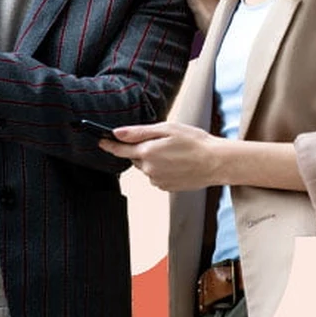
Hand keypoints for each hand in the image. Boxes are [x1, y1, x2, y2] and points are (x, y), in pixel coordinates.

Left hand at [98, 121, 224, 191]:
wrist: (215, 162)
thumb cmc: (194, 141)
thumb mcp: (167, 129)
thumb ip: (139, 132)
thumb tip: (117, 133)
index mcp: (147, 152)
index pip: (119, 150)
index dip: (109, 144)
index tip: (100, 140)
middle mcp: (148, 169)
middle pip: (135, 158)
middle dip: (142, 149)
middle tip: (163, 141)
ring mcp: (157, 180)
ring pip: (147, 167)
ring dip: (154, 159)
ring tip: (175, 153)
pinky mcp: (166, 187)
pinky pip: (157, 176)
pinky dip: (162, 169)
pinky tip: (177, 163)